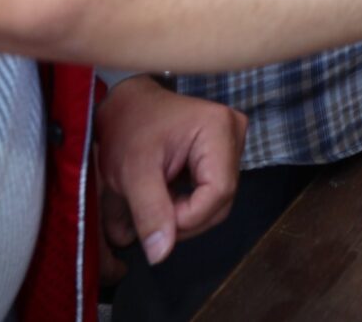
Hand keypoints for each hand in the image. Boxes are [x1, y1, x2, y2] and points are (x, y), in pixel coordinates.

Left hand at [96, 76, 246, 266]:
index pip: (219, 192)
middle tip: (151, 216)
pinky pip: (213, 194)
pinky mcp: (224, 154)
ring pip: (217, 202)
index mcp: (218, 128)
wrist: (126, 105)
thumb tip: (160, 255)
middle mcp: (235, 134)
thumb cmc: (127, 128)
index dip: (188, 217)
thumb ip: (149, 212)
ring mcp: (232, 144)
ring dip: (185, 215)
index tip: (155, 219)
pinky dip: (188, 205)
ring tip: (156, 203)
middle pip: (221, 200)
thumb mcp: (132, 172)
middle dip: (185, 219)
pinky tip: (166, 196)